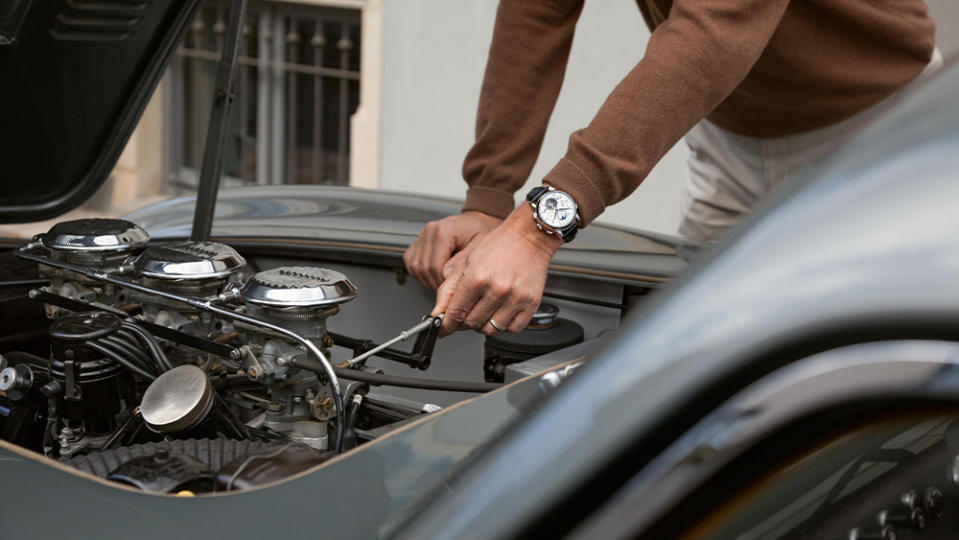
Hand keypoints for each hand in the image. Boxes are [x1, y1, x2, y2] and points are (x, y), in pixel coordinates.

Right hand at [404, 211, 501, 289]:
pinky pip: (410, 262)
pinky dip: (419, 273)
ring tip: (442, 283)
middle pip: (423, 269)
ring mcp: (421, 236)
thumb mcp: (479, 247)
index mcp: (443, 231)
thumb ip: (462, 262)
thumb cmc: (480, 232)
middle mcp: (429, 232)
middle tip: (449, 289)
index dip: (443, 283)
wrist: (477, 222)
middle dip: (435, 284)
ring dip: (427, 280)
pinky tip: (433, 275)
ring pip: (415, 268)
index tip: (454, 288)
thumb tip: (446, 276)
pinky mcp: (417, 241)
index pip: (435, 267)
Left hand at [432, 204, 561, 336]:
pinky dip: (503, 325)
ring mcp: (516, 298)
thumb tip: (438, 312)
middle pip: (472, 323)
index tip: (443, 328)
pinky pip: (512, 329)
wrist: (529, 236)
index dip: (446, 323)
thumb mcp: (467, 261)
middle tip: (466, 310)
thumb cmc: (499, 245)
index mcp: (478, 277)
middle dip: (464, 321)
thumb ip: (450, 289)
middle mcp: (497, 290)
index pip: (456, 313)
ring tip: (483, 309)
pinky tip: (500, 312)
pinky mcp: (531, 304)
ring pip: (490, 329)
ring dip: (483, 324)